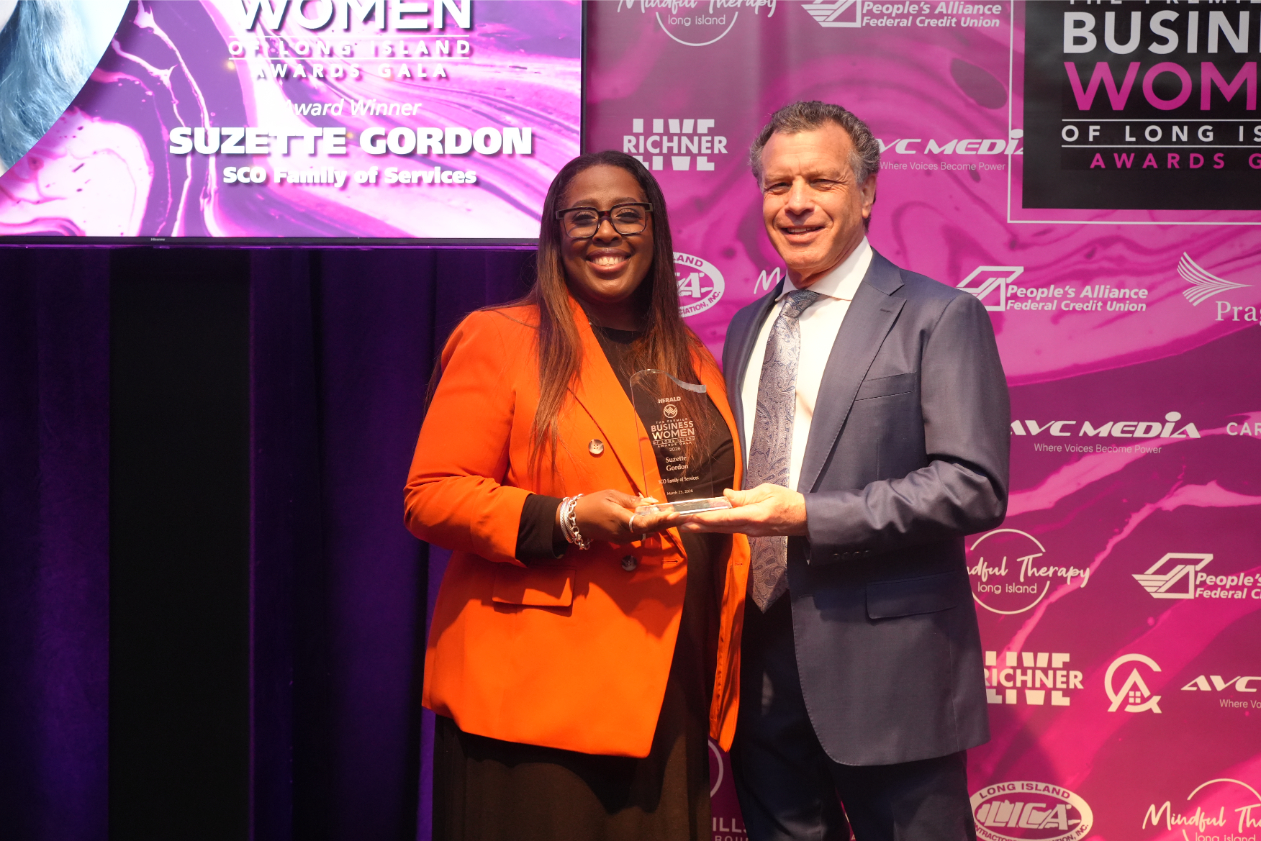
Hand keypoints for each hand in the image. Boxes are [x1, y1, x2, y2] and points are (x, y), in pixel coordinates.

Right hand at [564, 490, 672, 545]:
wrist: (576, 520)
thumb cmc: (593, 503)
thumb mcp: (613, 496)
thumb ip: (633, 501)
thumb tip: (652, 502)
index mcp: (621, 520)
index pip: (645, 522)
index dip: (661, 519)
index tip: (674, 514)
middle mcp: (624, 533)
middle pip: (650, 529)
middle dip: (666, 522)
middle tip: (681, 514)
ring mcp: (623, 539)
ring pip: (646, 532)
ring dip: (658, 524)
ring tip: (671, 514)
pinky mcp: (622, 540)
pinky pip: (639, 533)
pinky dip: (649, 526)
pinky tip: (656, 518)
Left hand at [676, 484, 807, 536]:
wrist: (805, 519)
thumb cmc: (789, 501)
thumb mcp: (767, 491)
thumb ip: (745, 495)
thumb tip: (725, 496)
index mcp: (754, 516)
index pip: (726, 517)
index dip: (707, 517)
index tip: (691, 516)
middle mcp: (750, 528)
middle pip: (720, 526)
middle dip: (699, 525)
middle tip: (680, 523)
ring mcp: (751, 532)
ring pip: (724, 529)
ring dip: (705, 526)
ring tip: (687, 524)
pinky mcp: (752, 532)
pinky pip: (731, 528)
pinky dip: (717, 525)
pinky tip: (707, 523)